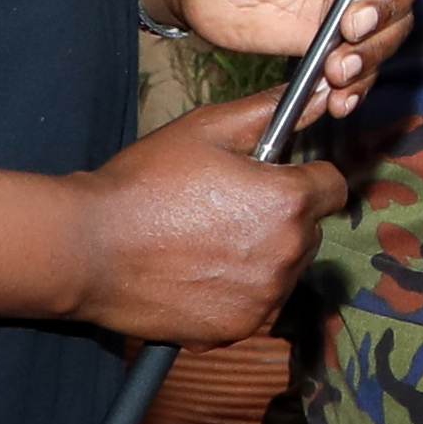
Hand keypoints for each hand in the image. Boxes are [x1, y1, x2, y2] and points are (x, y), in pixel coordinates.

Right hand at [67, 95, 347, 345]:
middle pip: (308, 231)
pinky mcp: (237, 329)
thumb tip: (317, 94)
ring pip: (283, 270)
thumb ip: (267, 113)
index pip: (332, 186)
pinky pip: (255, 305)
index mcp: (288, 202)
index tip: (274, 178)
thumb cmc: (146, 183)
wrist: (90, 248)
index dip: (304, 177)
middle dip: (282, 218)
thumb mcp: (206, 130)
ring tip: (206, 240)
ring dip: (261, 256)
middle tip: (228, 208)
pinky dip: (236, 292)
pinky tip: (197, 272)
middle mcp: (286, 255)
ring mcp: (263, 298)